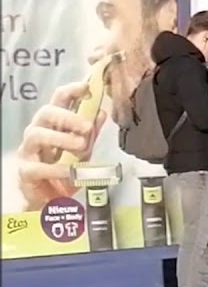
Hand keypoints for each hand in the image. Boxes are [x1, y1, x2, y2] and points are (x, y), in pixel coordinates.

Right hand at [16, 81, 107, 208]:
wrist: (53, 200)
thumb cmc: (66, 170)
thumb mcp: (84, 150)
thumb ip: (91, 133)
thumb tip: (101, 112)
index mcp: (54, 125)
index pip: (59, 100)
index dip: (71, 91)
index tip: (87, 87)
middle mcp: (38, 133)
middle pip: (46, 113)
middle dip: (67, 116)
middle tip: (86, 127)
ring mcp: (29, 151)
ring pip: (37, 135)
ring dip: (62, 139)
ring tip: (81, 147)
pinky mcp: (26, 171)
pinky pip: (39, 166)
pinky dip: (58, 168)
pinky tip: (72, 171)